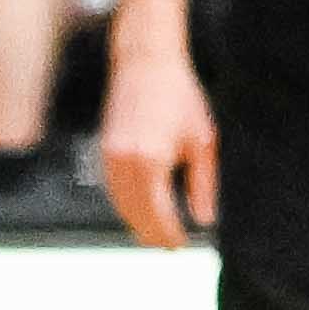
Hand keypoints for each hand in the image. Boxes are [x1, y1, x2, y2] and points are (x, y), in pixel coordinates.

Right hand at [95, 26, 216, 246]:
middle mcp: (125, 162)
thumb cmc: (178, 96)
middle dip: (153, 235)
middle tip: (170, 247)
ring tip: (156, 234)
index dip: (170, 235)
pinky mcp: (105, 149)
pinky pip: (112, 189)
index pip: (158, 215)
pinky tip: (139, 209)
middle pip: (135, 215)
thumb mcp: (201, 141)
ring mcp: (110, 156)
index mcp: (151, 162)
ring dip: (137, 223)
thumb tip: (203, 219)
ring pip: (120, 205)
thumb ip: (203, 184)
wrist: (146, 62)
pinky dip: (125, 204)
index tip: (181, 246)